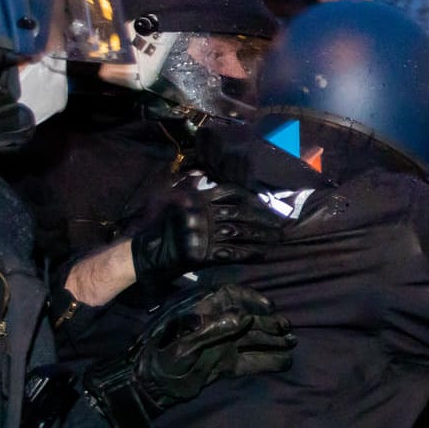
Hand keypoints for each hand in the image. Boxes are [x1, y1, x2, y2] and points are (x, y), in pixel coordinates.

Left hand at [83, 284, 295, 427]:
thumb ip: (213, 330)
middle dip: (269, 324)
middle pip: (247, 320)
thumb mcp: (184, 345)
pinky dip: (267, 361)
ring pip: (251, 340)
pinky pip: (249, 361)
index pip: (231, 298)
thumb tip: (244, 318)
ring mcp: (220, 346)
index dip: (252, 300)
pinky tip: (284, 361)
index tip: (269, 308)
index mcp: (202, 315)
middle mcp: (214, 327)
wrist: (150, 388)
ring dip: (272, 341)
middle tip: (288, 330)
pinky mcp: (223, 365)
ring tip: (292, 343)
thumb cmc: (161, 361)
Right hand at [131, 181, 284, 283]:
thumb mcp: (171, 196)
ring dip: (261, 236)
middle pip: (242, 213)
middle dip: (263, 219)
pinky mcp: (204, 252)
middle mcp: (205, 213)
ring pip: (240, 232)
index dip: (251, 198)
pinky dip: (248, 253)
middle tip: (281, 224)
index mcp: (199, 198)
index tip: (265, 204)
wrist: (146, 250)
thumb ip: (188, 184)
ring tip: (277, 239)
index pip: (231, 192)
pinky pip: (231, 252)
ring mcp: (205, 233)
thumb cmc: (159, 223)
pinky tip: (261, 254)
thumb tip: (198, 173)